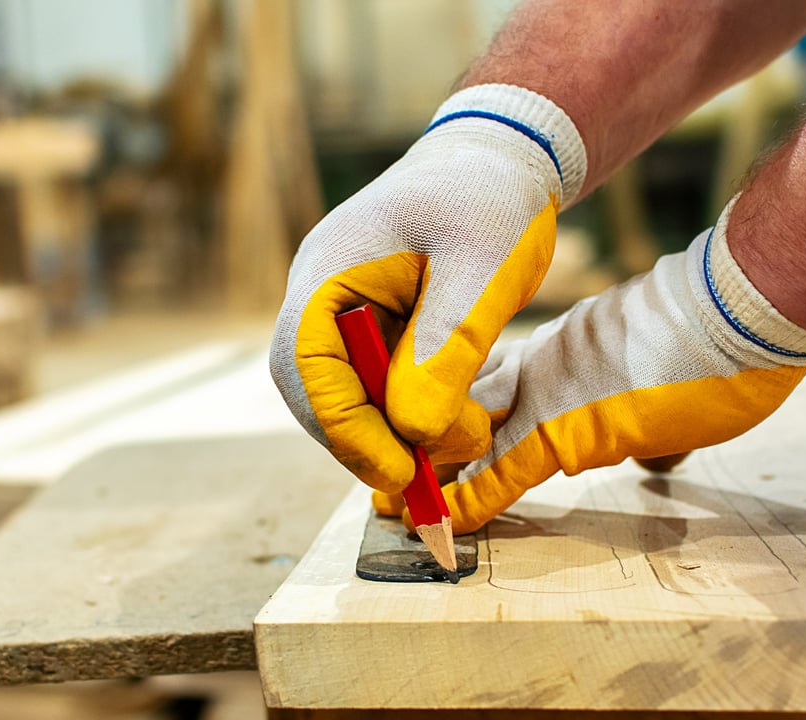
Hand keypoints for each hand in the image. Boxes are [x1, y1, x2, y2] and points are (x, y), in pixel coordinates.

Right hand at [270, 84, 586, 493]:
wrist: (500, 158)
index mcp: (330, 268)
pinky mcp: (370, 328)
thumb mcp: (483, 268)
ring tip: (467, 436)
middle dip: (371, 441)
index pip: (306, 364)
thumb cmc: (492, 198)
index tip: (399, 472)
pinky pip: (375, 384)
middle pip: (317, 391)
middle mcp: (321, 295)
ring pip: (347, 396)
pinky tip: (459, 420)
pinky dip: (410, 413)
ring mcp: (342, 312)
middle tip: (434, 475)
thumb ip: (446, 346)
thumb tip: (412, 432)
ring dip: (396, 432)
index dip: (345, 428)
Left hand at [413, 199, 805, 532]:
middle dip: (422, 444)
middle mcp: (542, 378)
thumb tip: (656, 456)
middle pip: (462, 414)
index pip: (494, 393)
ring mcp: (548, 400)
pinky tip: (436, 520)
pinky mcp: (565, 429)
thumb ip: (648, 423)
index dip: (458, 420)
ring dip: (429, 475)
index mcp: (562, 361)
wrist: (738, 310)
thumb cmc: (720, 344)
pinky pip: (503, 472)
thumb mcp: (671, 387)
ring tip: (389, 501)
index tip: (432, 443)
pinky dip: (471, 499)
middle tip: (385, 469)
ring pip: (469, 442)